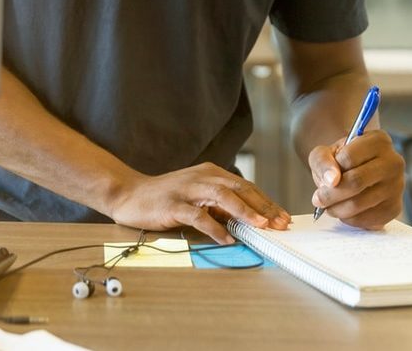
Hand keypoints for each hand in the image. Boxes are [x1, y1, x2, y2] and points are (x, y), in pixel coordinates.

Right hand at [107, 162, 290, 244]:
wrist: (130, 193)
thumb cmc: (165, 197)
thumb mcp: (197, 196)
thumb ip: (219, 204)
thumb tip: (248, 219)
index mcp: (210, 172)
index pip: (245, 186)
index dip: (265, 202)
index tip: (282, 218)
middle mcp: (201, 177)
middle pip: (239, 188)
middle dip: (262, 206)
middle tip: (279, 224)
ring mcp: (187, 189)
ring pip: (222, 196)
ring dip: (244, 211)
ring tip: (260, 226)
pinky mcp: (173, 204)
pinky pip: (198, 215)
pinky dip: (214, 227)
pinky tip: (226, 239)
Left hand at [308, 129, 404, 228]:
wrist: (355, 171)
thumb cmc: (340, 159)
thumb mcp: (324, 152)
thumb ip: (323, 161)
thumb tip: (332, 180)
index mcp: (378, 140)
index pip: (349, 157)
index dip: (332, 169)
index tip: (325, 175)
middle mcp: (394, 162)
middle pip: (356, 182)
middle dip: (331, 194)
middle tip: (318, 199)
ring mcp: (397, 186)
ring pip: (361, 203)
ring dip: (337, 208)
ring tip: (328, 205)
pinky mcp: (395, 208)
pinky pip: (368, 219)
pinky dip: (350, 219)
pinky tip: (343, 211)